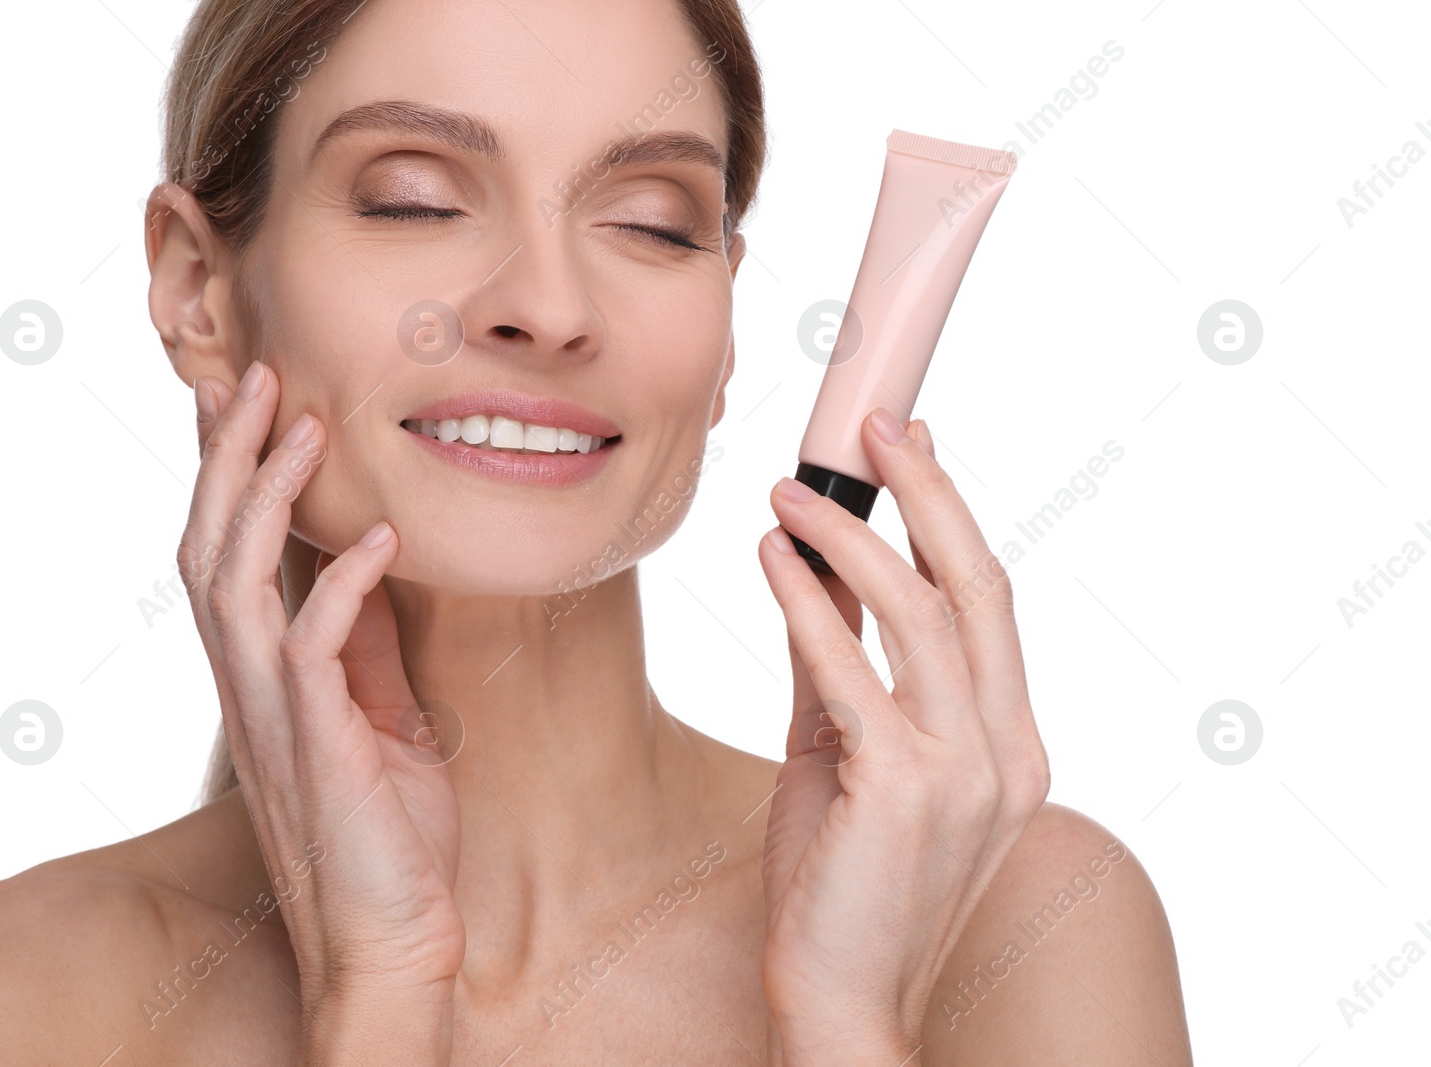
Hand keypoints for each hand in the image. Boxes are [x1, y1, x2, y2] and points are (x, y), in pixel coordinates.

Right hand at [181, 362, 462, 1063]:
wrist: (391, 937)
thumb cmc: (385, 833)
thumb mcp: (375, 717)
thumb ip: (360, 644)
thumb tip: (366, 564)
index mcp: (260, 675)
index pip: (223, 553)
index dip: (224, 475)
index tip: (239, 400)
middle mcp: (249, 685)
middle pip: (207, 547)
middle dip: (226, 459)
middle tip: (254, 377)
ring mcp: (274, 713)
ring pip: (236, 581)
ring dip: (267, 497)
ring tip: (302, 425)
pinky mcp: (317, 744)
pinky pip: (313, 646)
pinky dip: (343, 586)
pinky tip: (382, 539)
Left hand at [754, 409, 1050, 1063]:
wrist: (840, 1001)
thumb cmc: (842, 887)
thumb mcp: (846, 763)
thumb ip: (840, 677)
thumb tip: (811, 586)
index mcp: (1010, 744)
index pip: (988, 602)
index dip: (950, 515)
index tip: (912, 448)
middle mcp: (1007, 750)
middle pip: (975, 584)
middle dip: (925, 491)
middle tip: (871, 428)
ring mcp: (967, 771)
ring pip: (919, 613)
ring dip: (846, 539)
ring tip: (786, 496)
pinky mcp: (905, 789)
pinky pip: (852, 672)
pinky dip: (808, 607)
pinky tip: (771, 563)